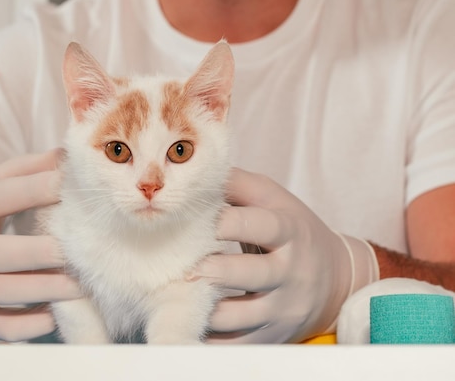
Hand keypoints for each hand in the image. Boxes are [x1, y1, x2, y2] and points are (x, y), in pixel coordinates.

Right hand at [0, 150, 80, 340]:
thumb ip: (21, 171)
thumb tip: (67, 155)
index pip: (4, 194)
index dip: (44, 189)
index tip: (80, 189)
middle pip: (1, 254)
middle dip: (45, 254)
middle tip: (83, 251)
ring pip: (2, 294)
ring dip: (46, 292)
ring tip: (81, 286)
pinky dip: (28, 327)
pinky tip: (55, 316)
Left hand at [192, 168, 378, 342]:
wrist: (334, 277)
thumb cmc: (291, 230)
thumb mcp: (274, 200)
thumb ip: (237, 184)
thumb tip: (195, 171)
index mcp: (290, 231)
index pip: (260, 225)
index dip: (225, 223)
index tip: (192, 220)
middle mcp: (291, 271)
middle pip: (249, 273)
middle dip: (211, 270)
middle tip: (181, 267)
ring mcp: (284, 307)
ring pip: (239, 316)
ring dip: (204, 307)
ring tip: (179, 294)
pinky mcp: (274, 335)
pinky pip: (237, 343)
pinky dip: (210, 337)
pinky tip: (189, 323)